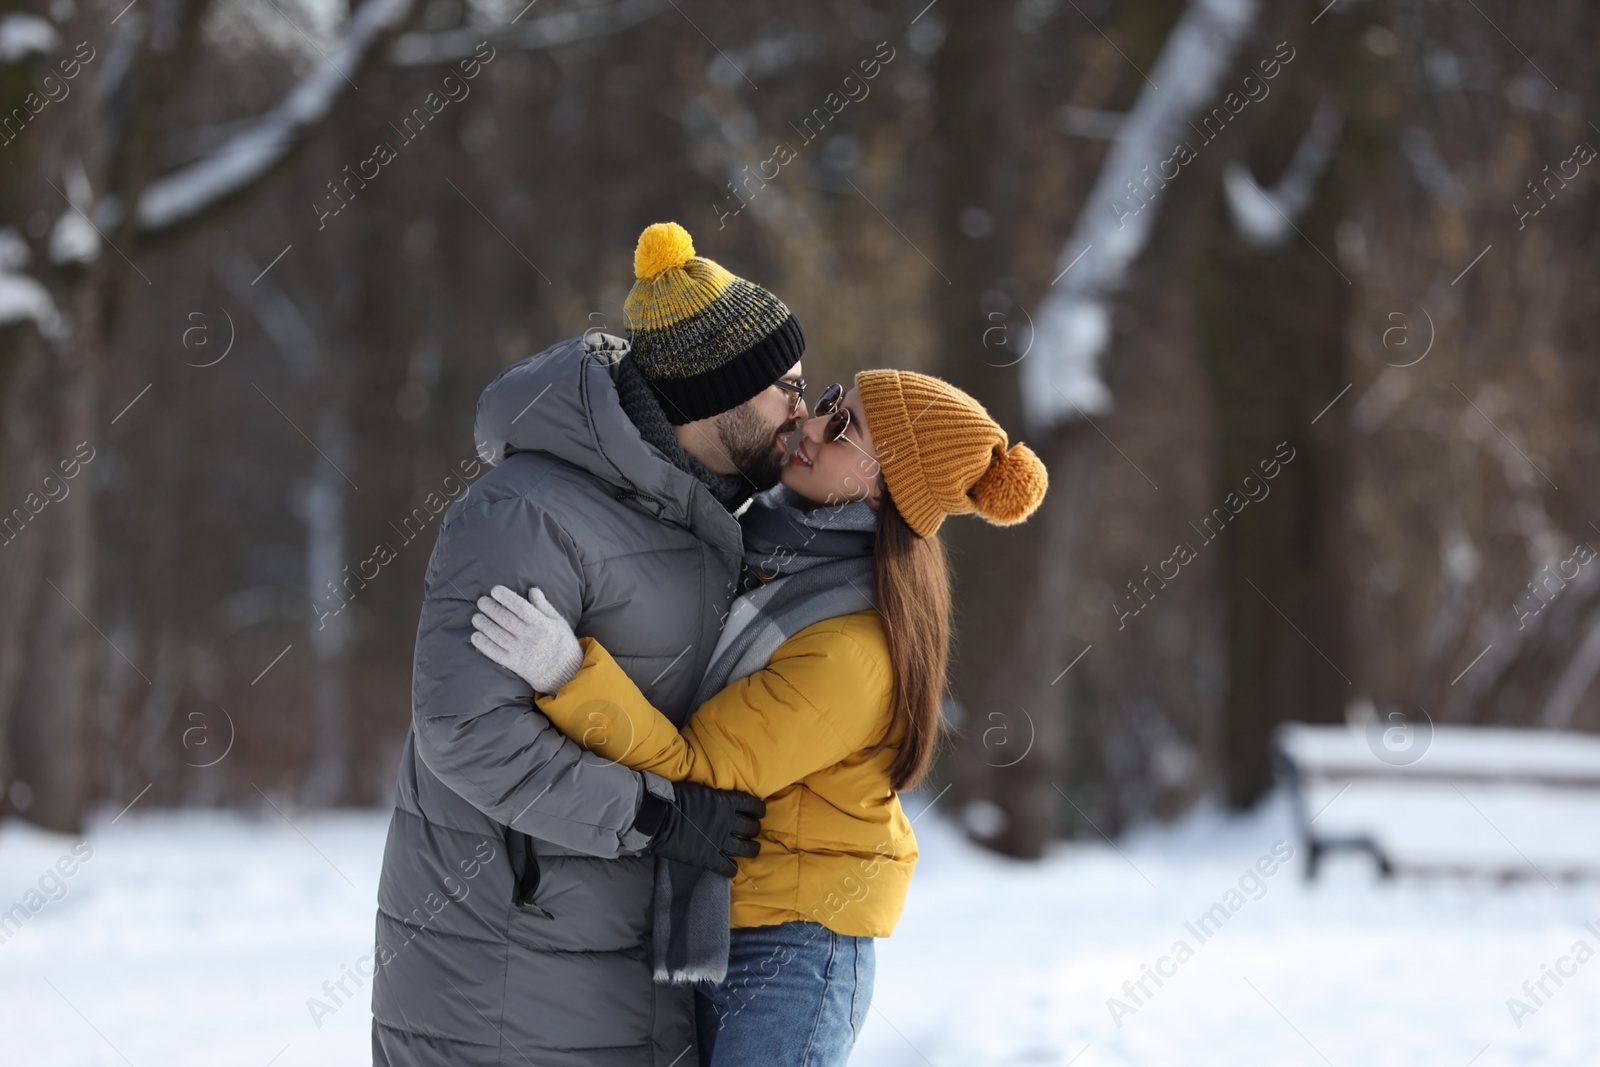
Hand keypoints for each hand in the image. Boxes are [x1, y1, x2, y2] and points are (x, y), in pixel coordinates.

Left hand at [470, 585, 583, 693]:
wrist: (564, 673)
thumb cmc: (562, 644)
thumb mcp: (559, 622)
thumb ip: (544, 606)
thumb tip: (532, 590)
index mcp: (542, 624)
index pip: (520, 607)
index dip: (506, 597)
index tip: (495, 590)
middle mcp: (530, 637)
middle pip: (505, 619)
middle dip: (490, 608)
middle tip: (481, 601)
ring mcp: (521, 651)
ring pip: (498, 635)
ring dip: (484, 625)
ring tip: (476, 617)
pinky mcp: (514, 664)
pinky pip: (495, 653)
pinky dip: (484, 645)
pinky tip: (476, 636)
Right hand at [641, 781, 764, 877]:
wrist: (656, 817)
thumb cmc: (674, 798)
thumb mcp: (701, 790)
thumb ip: (715, 798)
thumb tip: (722, 800)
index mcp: (726, 802)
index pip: (752, 805)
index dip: (758, 810)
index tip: (759, 813)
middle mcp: (727, 822)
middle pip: (751, 828)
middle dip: (754, 830)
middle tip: (751, 832)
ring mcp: (719, 841)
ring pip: (745, 848)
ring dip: (751, 849)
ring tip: (750, 849)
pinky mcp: (708, 858)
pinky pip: (727, 867)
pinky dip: (731, 869)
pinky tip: (731, 869)